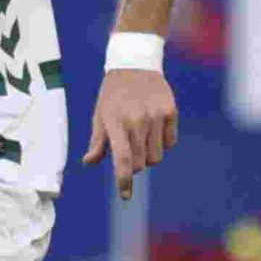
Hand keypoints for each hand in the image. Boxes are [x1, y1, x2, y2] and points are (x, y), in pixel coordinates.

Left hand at [81, 68, 176, 200]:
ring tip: (140, 138)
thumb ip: (98, 141)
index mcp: (115, 122)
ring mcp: (156, 116)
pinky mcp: (171, 111)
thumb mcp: (100, 115)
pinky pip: (170, 143)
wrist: (135, 64)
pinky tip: (154, 129)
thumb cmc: (113, 94)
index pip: (122, 159)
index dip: (124, 181)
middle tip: (128, 151)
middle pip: (140, 163)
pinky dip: (162, 143)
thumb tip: (89, 162)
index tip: (125, 196)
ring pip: (156, 157)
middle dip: (133, 165)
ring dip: (148, 156)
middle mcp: (137, 120)